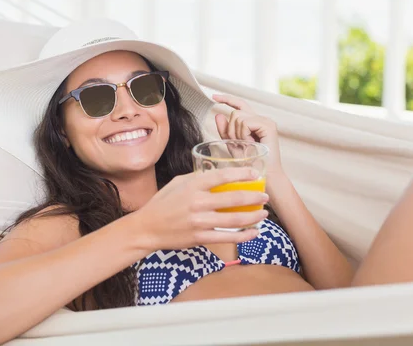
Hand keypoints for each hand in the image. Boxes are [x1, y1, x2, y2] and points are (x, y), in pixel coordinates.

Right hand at [133, 167, 268, 250]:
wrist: (147, 227)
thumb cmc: (162, 203)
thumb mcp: (177, 182)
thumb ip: (198, 178)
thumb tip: (220, 174)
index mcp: (192, 186)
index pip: (222, 176)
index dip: (241, 174)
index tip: (255, 175)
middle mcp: (197, 203)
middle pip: (233, 199)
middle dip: (254, 197)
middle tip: (265, 196)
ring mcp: (199, 222)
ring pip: (234, 220)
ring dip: (253, 217)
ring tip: (263, 214)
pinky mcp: (200, 238)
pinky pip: (227, 238)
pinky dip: (244, 236)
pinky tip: (254, 232)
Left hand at [212, 93, 283, 176]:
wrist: (263, 175)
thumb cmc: (249, 163)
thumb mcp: (232, 145)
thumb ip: (225, 131)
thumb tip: (218, 115)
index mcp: (253, 122)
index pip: (239, 105)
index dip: (226, 99)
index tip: (213, 96)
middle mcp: (260, 118)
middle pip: (234, 113)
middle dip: (230, 130)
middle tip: (239, 144)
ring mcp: (265, 121)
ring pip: (238, 117)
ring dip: (236, 134)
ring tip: (246, 146)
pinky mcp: (268, 125)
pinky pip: (245, 122)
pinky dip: (243, 134)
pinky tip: (250, 144)